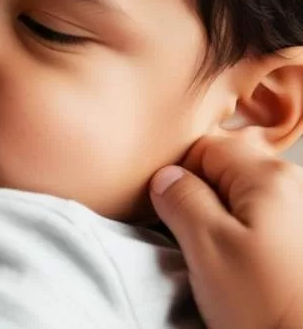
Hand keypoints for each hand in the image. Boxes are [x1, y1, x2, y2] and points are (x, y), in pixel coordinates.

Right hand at [150, 136, 302, 328]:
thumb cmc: (270, 307)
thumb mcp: (207, 247)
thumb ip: (180, 199)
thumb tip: (165, 178)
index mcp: (269, 176)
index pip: (204, 148)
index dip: (177, 177)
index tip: (169, 212)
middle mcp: (294, 187)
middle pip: (224, 173)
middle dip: (199, 203)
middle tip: (193, 244)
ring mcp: (302, 216)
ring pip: (241, 203)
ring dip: (220, 227)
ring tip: (221, 267)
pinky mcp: (302, 245)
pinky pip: (261, 227)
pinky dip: (244, 244)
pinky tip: (245, 274)